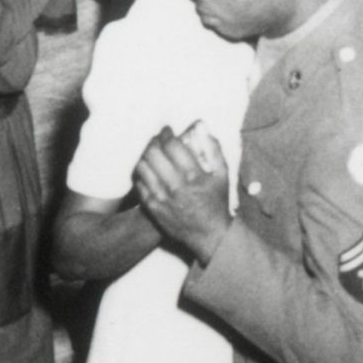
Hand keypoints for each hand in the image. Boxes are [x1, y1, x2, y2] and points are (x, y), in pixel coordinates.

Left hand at [133, 125, 232, 263]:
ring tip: (151, 153)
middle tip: (157, 140)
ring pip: (142, 168)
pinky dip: (141, 174)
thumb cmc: (216, 202)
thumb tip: (203, 128)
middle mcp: (175, 186)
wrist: (209, 233)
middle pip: (153, 154)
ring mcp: (162, 198)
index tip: (167, 130)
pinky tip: (147, 170)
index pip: (171, 145)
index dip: (166, 133)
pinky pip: (139, 185)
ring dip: (145, 156)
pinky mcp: (154, 209)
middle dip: (153, 141)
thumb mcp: (223, 174)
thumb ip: (214, 149)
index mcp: (193, 175)